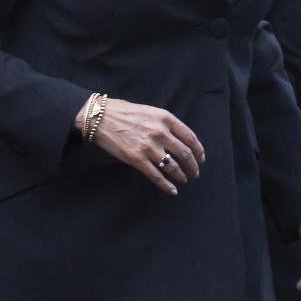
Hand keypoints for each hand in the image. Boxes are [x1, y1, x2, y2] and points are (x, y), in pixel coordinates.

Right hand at [76, 97, 205, 195]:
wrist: (100, 117)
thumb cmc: (124, 112)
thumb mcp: (150, 111)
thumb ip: (165, 123)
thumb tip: (178, 138)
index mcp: (165, 118)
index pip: (190, 137)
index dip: (198, 150)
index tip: (201, 158)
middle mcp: (160, 133)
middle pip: (185, 154)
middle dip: (193, 166)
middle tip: (195, 172)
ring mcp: (148, 147)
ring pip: (173, 167)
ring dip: (181, 176)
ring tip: (184, 179)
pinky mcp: (137, 159)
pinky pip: (156, 176)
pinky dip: (167, 186)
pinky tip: (172, 190)